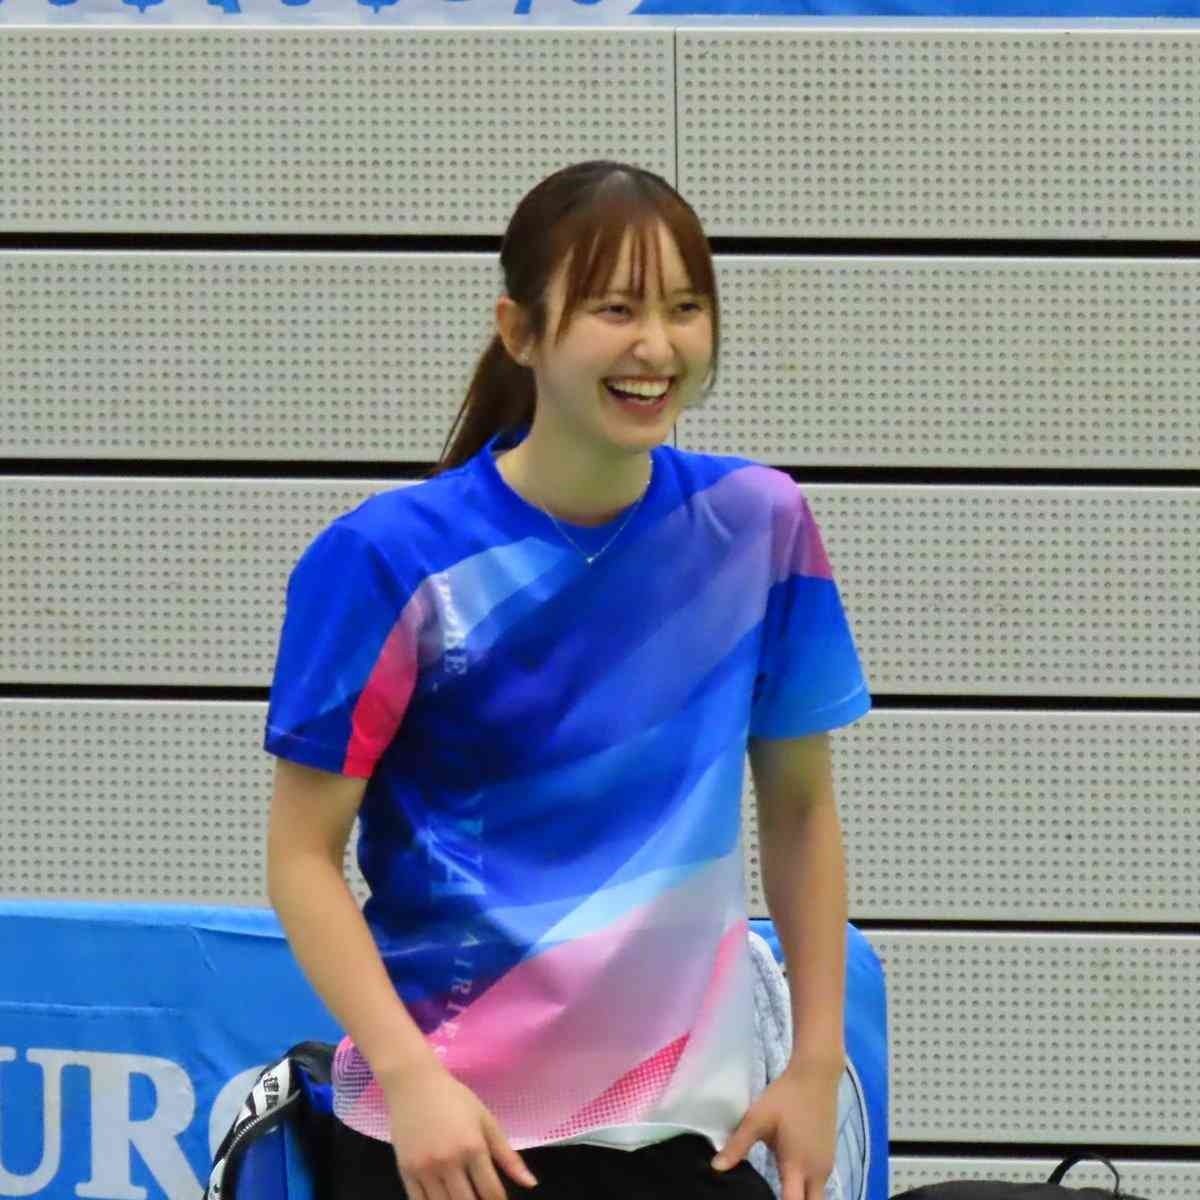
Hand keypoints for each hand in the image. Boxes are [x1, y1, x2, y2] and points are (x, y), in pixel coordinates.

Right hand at [382, 1059, 538, 1199]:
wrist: (414, 1083)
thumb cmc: (454, 1099)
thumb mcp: (486, 1120)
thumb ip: (508, 1155)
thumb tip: (531, 1183)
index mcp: (473, 1147)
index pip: (491, 1192)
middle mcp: (449, 1162)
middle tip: (482, 1197)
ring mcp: (425, 1169)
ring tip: (464, 1196)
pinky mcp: (406, 1172)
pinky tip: (443, 1199)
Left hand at [710, 1055, 842, 1199]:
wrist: (816, 1075)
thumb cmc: (785, 1096)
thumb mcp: (757, 1119)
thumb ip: (738, 1145)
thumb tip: (716, 1167)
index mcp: (796, 1164)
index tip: (764, 1199)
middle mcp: (817, 1171)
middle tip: (778, 1196)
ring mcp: (827, 1164)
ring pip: (817, 1195)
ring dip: (802, 1197)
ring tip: (781, 1192)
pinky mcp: (830, 1155)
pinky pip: (820, 1182)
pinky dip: (807, 1187)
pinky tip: (792, 1177)